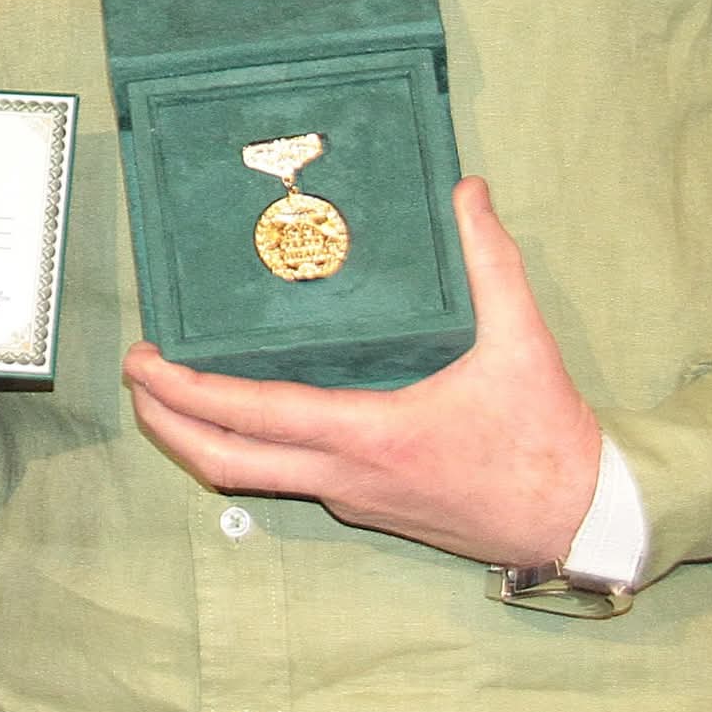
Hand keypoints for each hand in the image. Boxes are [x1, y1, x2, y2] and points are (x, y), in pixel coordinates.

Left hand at [122, 176, 602, 564]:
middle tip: (134, 375)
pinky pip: (289, 475)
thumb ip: (492, 261)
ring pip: (251, 476)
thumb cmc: (547, 439)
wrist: (577, 522)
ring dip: (201, 436)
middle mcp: (346, 474)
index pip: (256, 416)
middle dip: (167, 421)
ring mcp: (352, 495)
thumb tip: (467, 190)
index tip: (146, 362)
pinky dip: (250, 443)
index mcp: (372, 435)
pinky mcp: (366, 504)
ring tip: (170, 389)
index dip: (190, 392)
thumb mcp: (523, 342)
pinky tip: (246, 406)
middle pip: (226, 462)